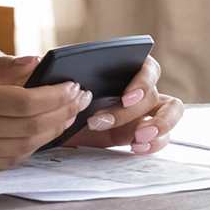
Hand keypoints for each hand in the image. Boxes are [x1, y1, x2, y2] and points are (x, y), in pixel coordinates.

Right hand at [0, 54, 91, 172]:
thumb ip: (0, 66)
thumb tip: (36, 63)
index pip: (25, 102)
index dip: (55, 96)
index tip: (73, 87)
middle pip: (31, 126)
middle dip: (62, 112)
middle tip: (79, 99)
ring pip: (26, 145)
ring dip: (54, 130)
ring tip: (68, 114)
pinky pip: (12, 158)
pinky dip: (34, 144)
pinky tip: (44, 130)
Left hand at [63, 55, 184, 154]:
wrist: (58, 119)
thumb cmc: (60, 93)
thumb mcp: (53, 79)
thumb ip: (53, 69)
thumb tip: (39, 61)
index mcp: (123, 68)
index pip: (148, 68)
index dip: (142, 82)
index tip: (127, 97)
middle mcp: (139, 88)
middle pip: (154, 96)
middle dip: (136, 112)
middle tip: (121, 124)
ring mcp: (145, 110)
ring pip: (170, 114)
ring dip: (160, 126)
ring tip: (139, 139)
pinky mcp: (143, 131)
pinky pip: (161, 136)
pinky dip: (155, 143)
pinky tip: (137, 148)